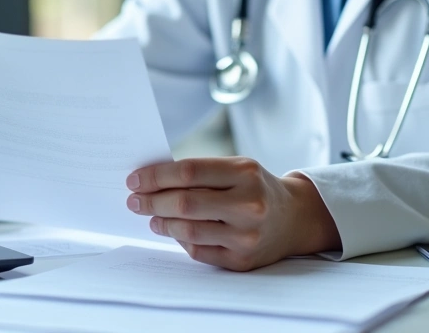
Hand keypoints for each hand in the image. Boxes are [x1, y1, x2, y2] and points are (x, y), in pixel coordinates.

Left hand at [126, 157, 339, 270]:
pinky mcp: (242, 260)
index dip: (156, 176)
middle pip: (185, 203)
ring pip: (188, 230)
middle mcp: (249, 204)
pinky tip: (172, 230)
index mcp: (246, 173)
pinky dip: (180, 240)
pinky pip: (198, 250)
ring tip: (151, 216)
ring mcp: (246, 235)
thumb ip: (201, 172)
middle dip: (152, 201)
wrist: (294, 218)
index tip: (135, 179)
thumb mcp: (237, 168)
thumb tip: (152, 181)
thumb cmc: (256, 188)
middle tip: (134, 200)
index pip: (189, 172)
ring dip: (161, 222)